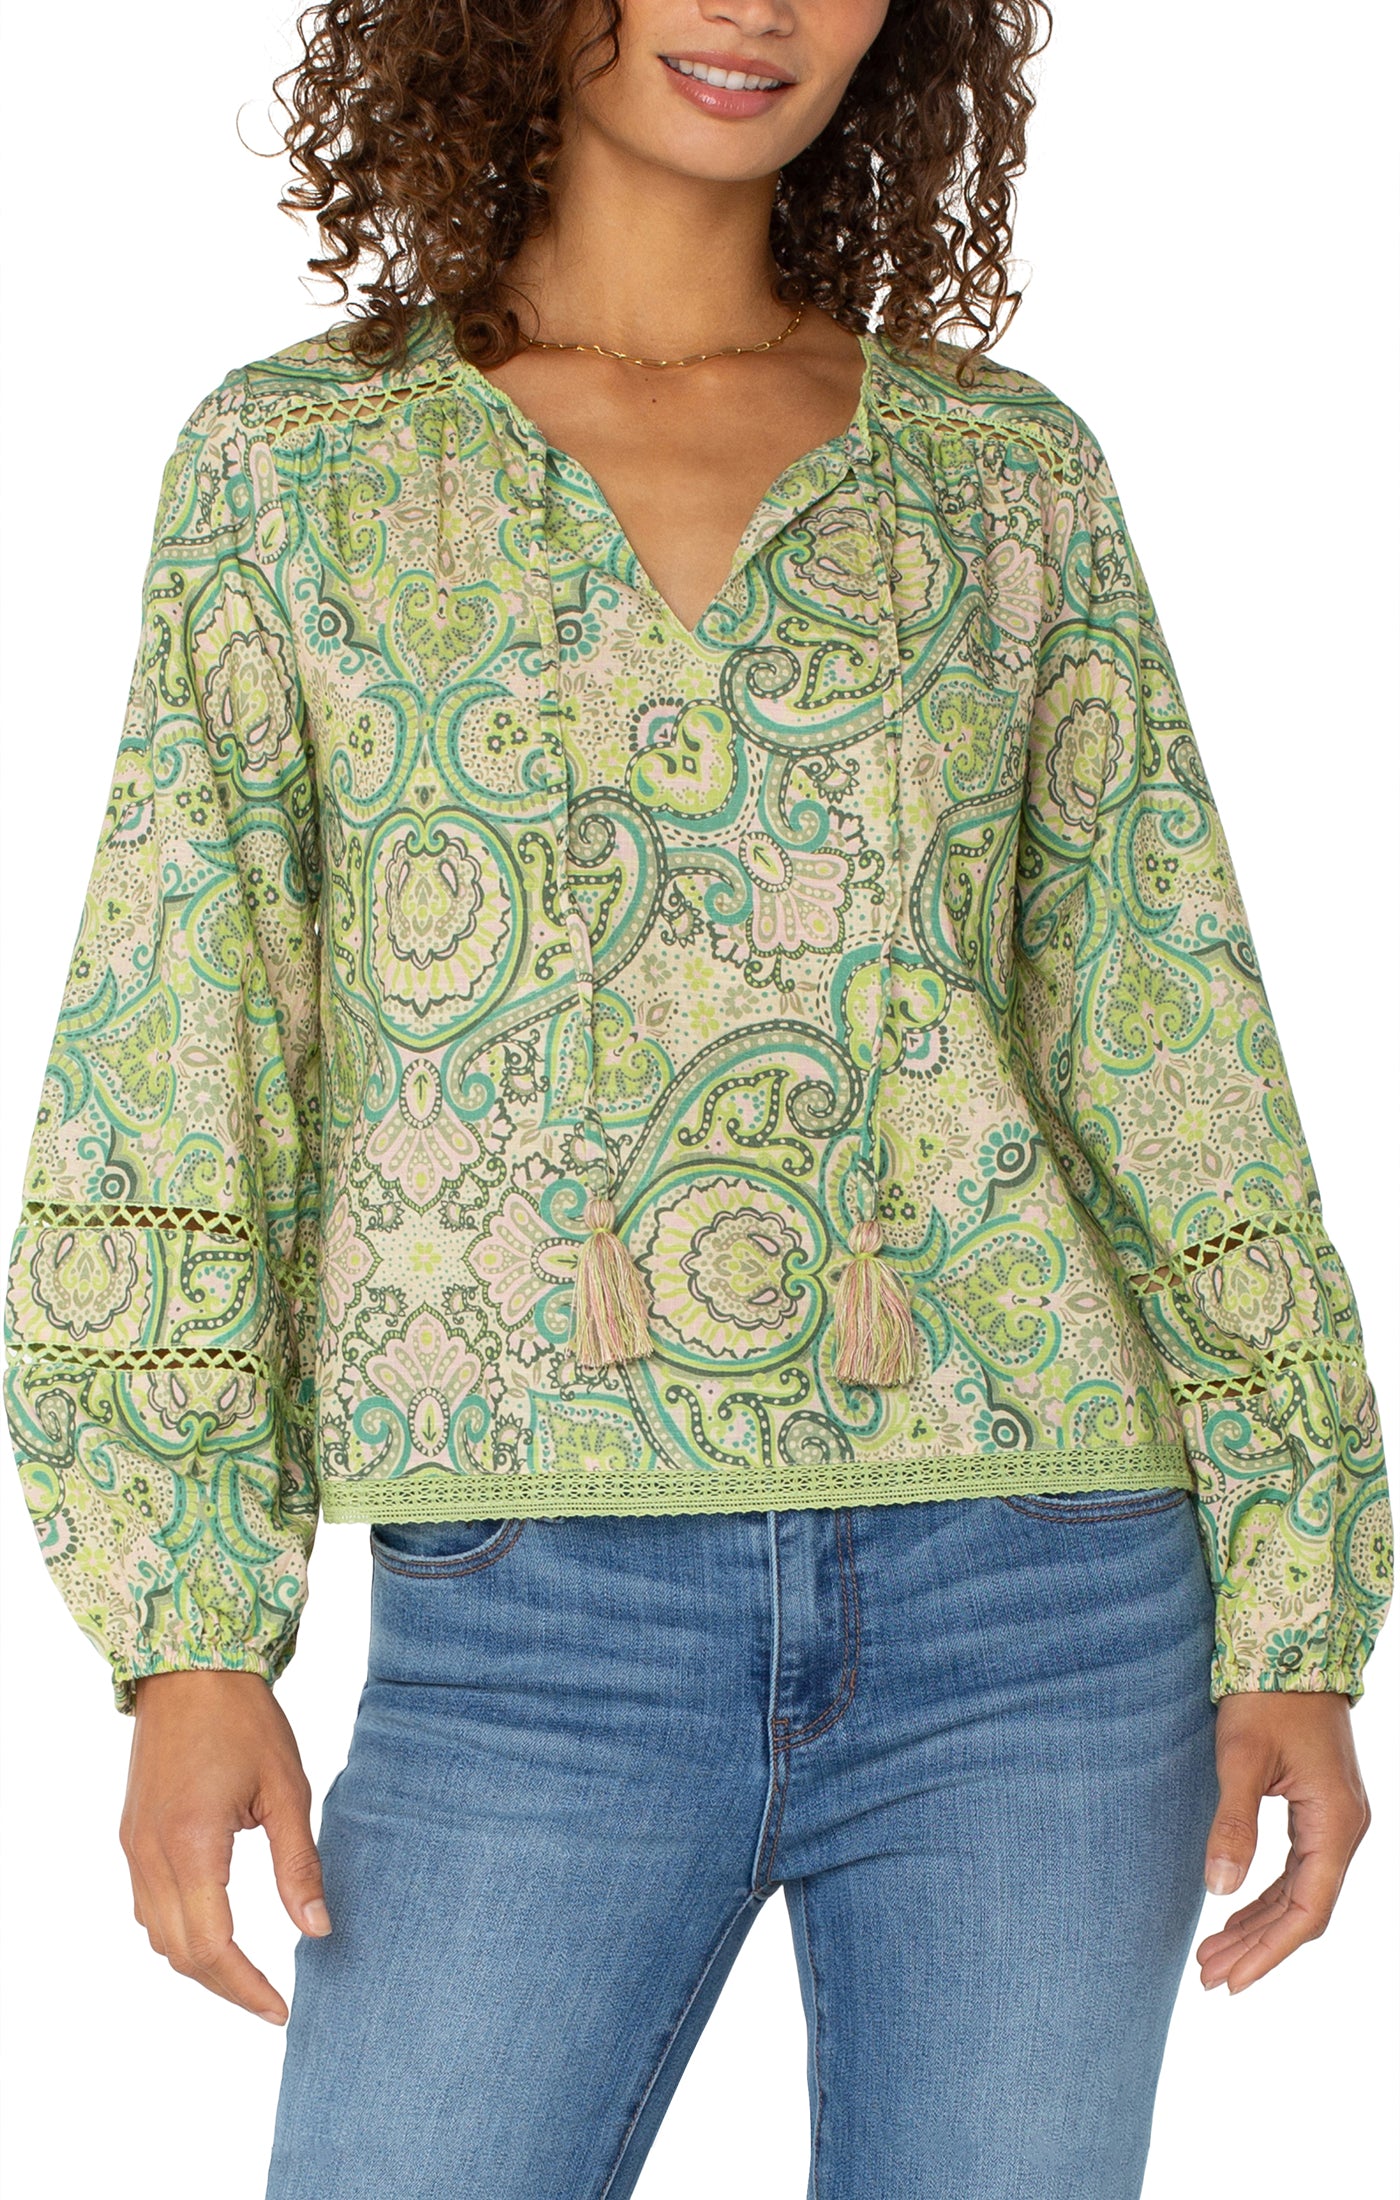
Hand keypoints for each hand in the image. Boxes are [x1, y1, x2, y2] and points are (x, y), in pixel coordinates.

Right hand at [121, 1670, 331, 2023]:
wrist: (189, 1669)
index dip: (245, 1988)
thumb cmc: (244, 1720)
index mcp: (192, 1845)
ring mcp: (134, 1846)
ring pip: (156, 1935)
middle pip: (180, 1954)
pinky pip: (146, 1906)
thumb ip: (298, 1865)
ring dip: (198, 1964)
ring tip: (246, 1974)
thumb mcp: (286, 1790)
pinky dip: (177, 1932)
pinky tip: (212, 1929)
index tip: (280, 2009)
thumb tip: (317, 1930)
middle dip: (225, 1987)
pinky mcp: (131, 1834)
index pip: (212, 1947)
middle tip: (269, 2001)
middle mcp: (151, 1854)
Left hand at [1195, 1691, 1370, 1994]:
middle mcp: (1345, 1829)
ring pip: (1300, 1892)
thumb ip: (1234, 1825)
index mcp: (1336, 1823)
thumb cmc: (1266, 1698)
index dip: (1269, 1951)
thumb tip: (1220, 1891)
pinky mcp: (1320, 1809)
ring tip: (1213, 1954)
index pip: (1307, 1910)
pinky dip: (1266, 1896)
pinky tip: (1237, 1911)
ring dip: (1258, 1924)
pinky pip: (1298, 1870)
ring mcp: (1336, 1820)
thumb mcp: (1242, 1759)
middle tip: (1208, 1976)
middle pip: (1303, 1909)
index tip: (1231, 1981)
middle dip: (1257, 1946)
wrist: (1293, 1647)